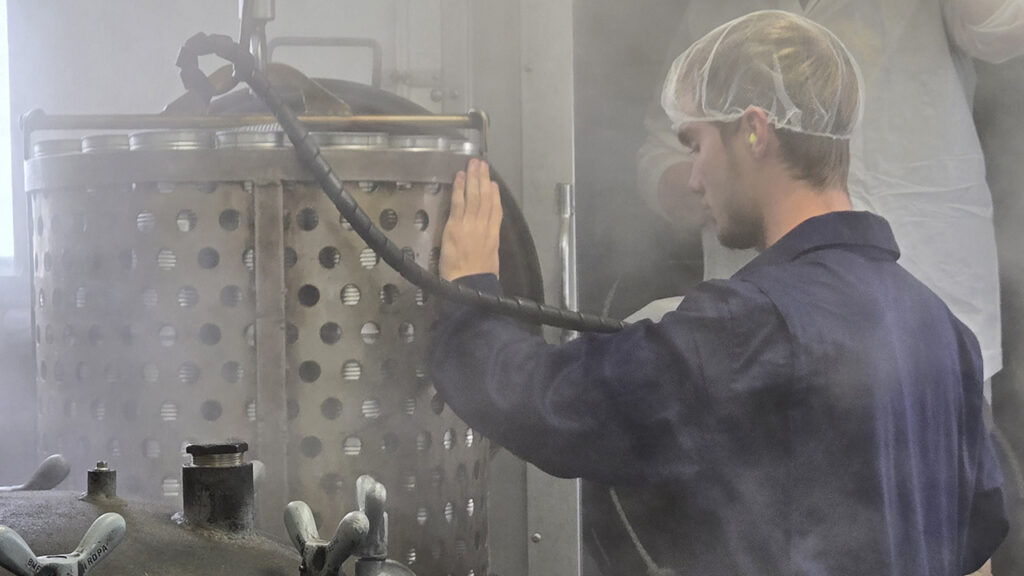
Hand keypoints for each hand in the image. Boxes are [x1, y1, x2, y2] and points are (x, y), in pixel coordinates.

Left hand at [440, 158, 502, 280]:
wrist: (470, 283)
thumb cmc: (478, 278)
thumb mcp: (491, 259)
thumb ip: (488, 245)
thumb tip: (486, 239)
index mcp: (493, 235)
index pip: (496, 210)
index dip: (495, 195)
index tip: (494, 184)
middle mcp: (484, 226)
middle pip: (485, 198)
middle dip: (484, 179)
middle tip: (482, 164)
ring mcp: (470, 224)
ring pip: (474, 196)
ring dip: (473, 178)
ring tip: (473, 164)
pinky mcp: (456, 225)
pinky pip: (458, 203)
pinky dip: (460, 188)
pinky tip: (460, 177)